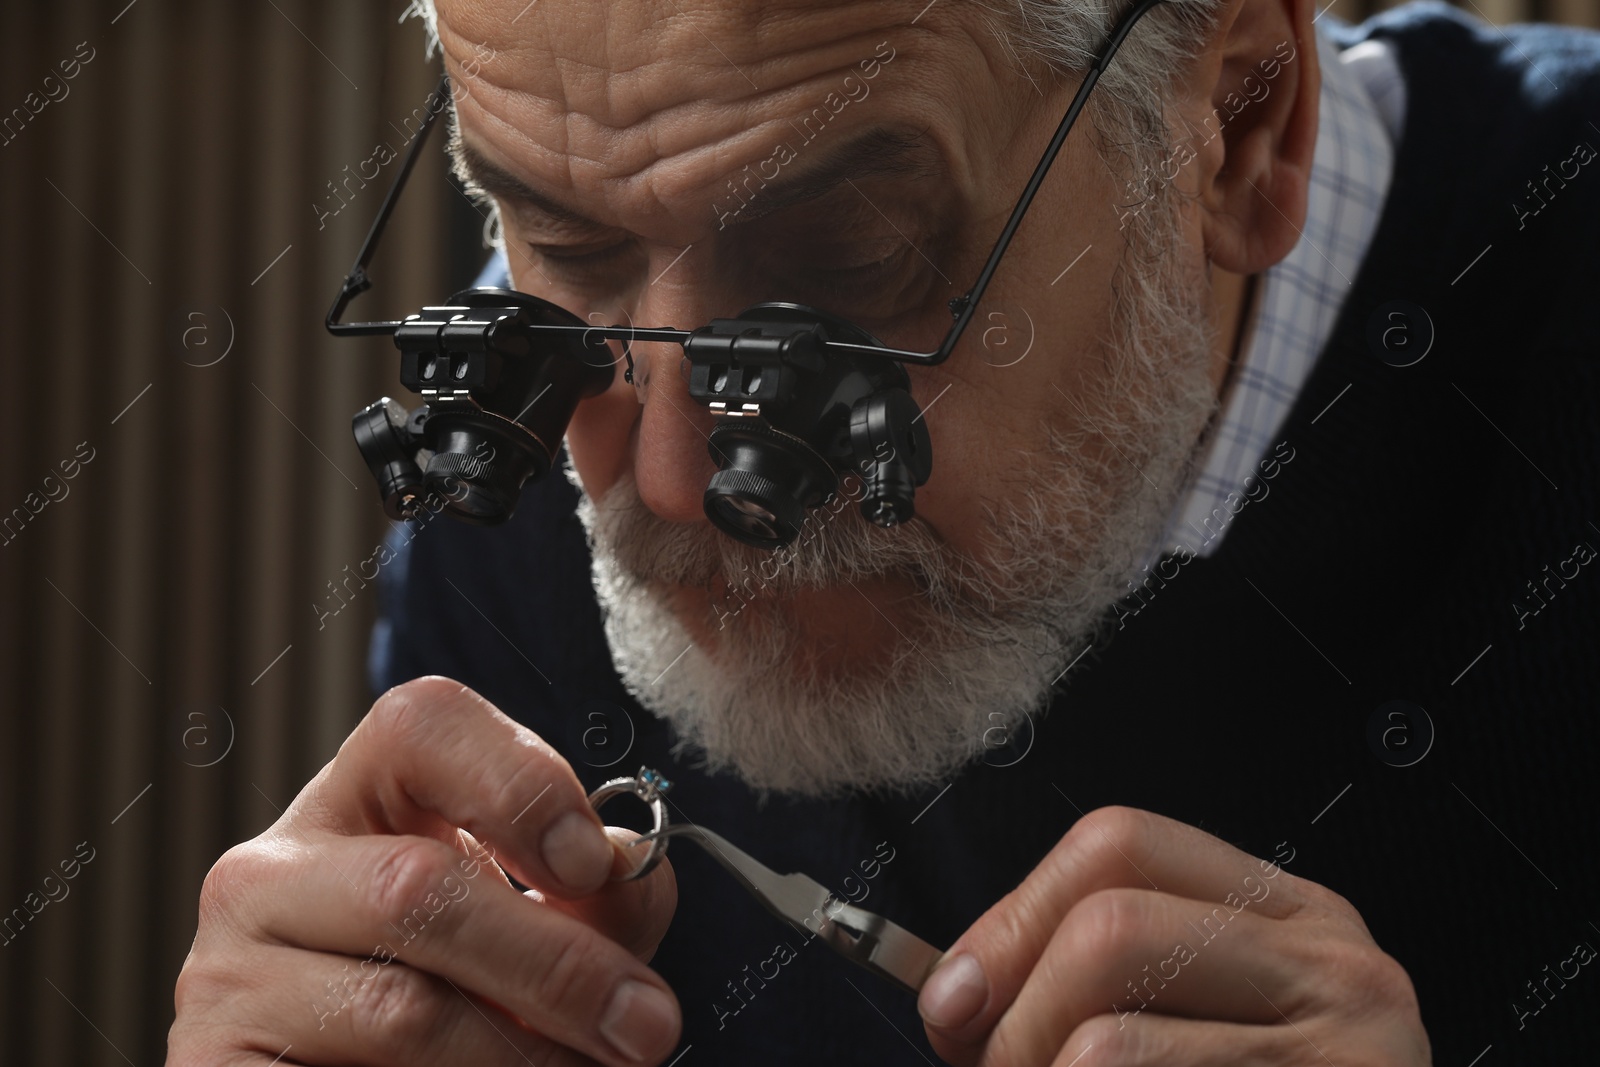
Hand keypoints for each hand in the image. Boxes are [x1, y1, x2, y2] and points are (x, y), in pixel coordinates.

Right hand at [169, 677, 680, 1065]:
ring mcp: (227, 973)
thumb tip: (628, 878)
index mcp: (360, 800)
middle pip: (417, 882)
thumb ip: (597, 896)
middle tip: (648, 1025)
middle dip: (557, 964)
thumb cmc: (469, 1001)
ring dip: (521, 1056)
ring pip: (400, 1009)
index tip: (594, 864)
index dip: (520, 782)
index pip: (422, 725)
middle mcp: (272, 871)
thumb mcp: (546, 926)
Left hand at [916, 806, 1429, 1065]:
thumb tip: (953, 998)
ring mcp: (1347, 1050)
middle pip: (1108, 930)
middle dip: (1016, 1019)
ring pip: (1108, 1046)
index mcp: (1283, 912)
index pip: (1117, 844)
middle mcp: (1329, 963)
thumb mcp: (1198, 1023)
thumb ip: (1092, 987)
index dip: (1010, 919)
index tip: (953, 1000)